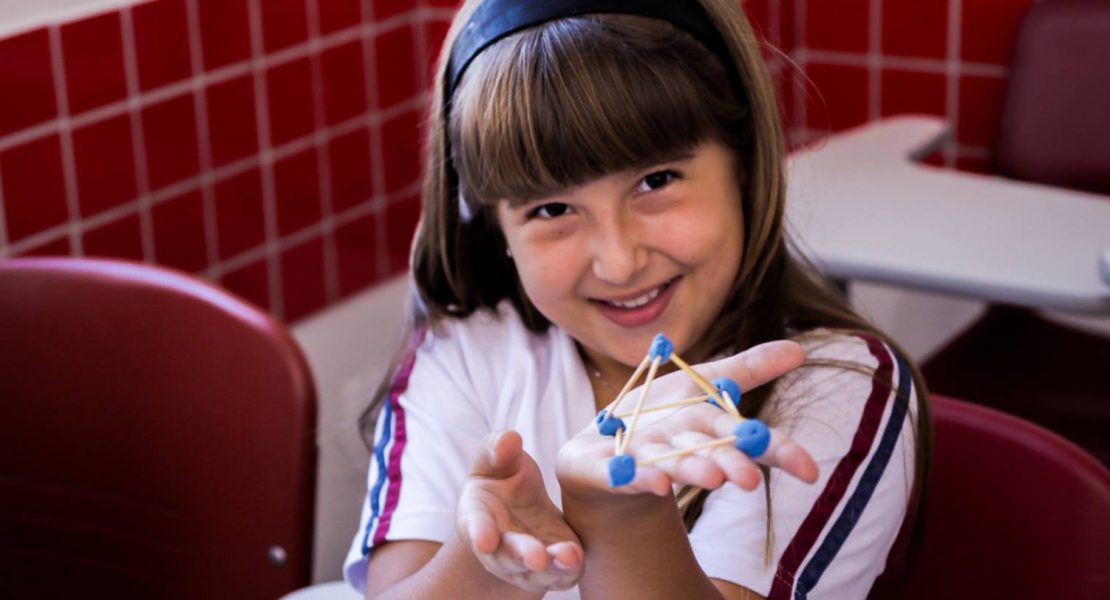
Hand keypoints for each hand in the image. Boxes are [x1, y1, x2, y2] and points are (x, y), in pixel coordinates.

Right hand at [456, 430, 583, 591]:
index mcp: (477, 516)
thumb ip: (498, 449)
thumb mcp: (495, 459)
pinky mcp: (552, 568)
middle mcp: (498, 547)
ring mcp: (524, 564)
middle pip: (506, 557)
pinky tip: (577, 557)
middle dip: (520, 556)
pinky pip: (560, 575)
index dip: (479, 532)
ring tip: (567, 556)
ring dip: (550, 568)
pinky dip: (568, 570)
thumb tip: (508, 440)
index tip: (485, 539)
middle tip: (535, 557)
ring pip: (535, 573)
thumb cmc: (500, 478)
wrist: (518, 506)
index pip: (475, 525)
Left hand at [557, 340, 818, 498]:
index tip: (810, 471)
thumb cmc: (659, 416)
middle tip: (750, 480)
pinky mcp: (607, 470)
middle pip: (710, 455)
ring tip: (711, 480)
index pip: (749, 440)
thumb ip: (747, 369)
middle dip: (729, 464)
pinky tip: (653, 483)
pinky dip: (637, 478)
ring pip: (671, 465)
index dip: (780, 453)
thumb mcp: (700, 384)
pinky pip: (622, 474)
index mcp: (707, 429)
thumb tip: (799, 349)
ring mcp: (643, 460)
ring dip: (691, 472)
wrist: (601, 450)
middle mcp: (681, 449)